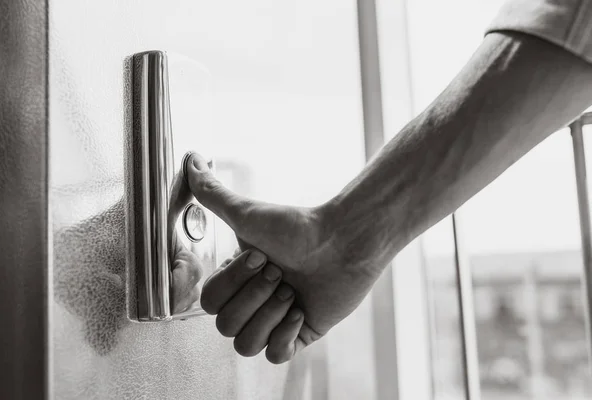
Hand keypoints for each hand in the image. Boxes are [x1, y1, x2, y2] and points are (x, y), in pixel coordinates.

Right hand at [187, 153, 380, 362]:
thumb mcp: (248, 213)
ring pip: (246, 345)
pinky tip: (302, 311)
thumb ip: (213, 194)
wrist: (343, 241)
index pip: (210, 303)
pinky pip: (275, 356)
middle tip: (281, 274)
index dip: (233, 283)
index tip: (262, 257)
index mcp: (238, 279)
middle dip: (254, 298)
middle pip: (224, 326)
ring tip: (292, 293)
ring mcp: (276, 320)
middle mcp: (253, 301)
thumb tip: (191, 160)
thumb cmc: (299, 226)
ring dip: (269, 316)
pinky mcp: (300, 336)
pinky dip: (286, 335)